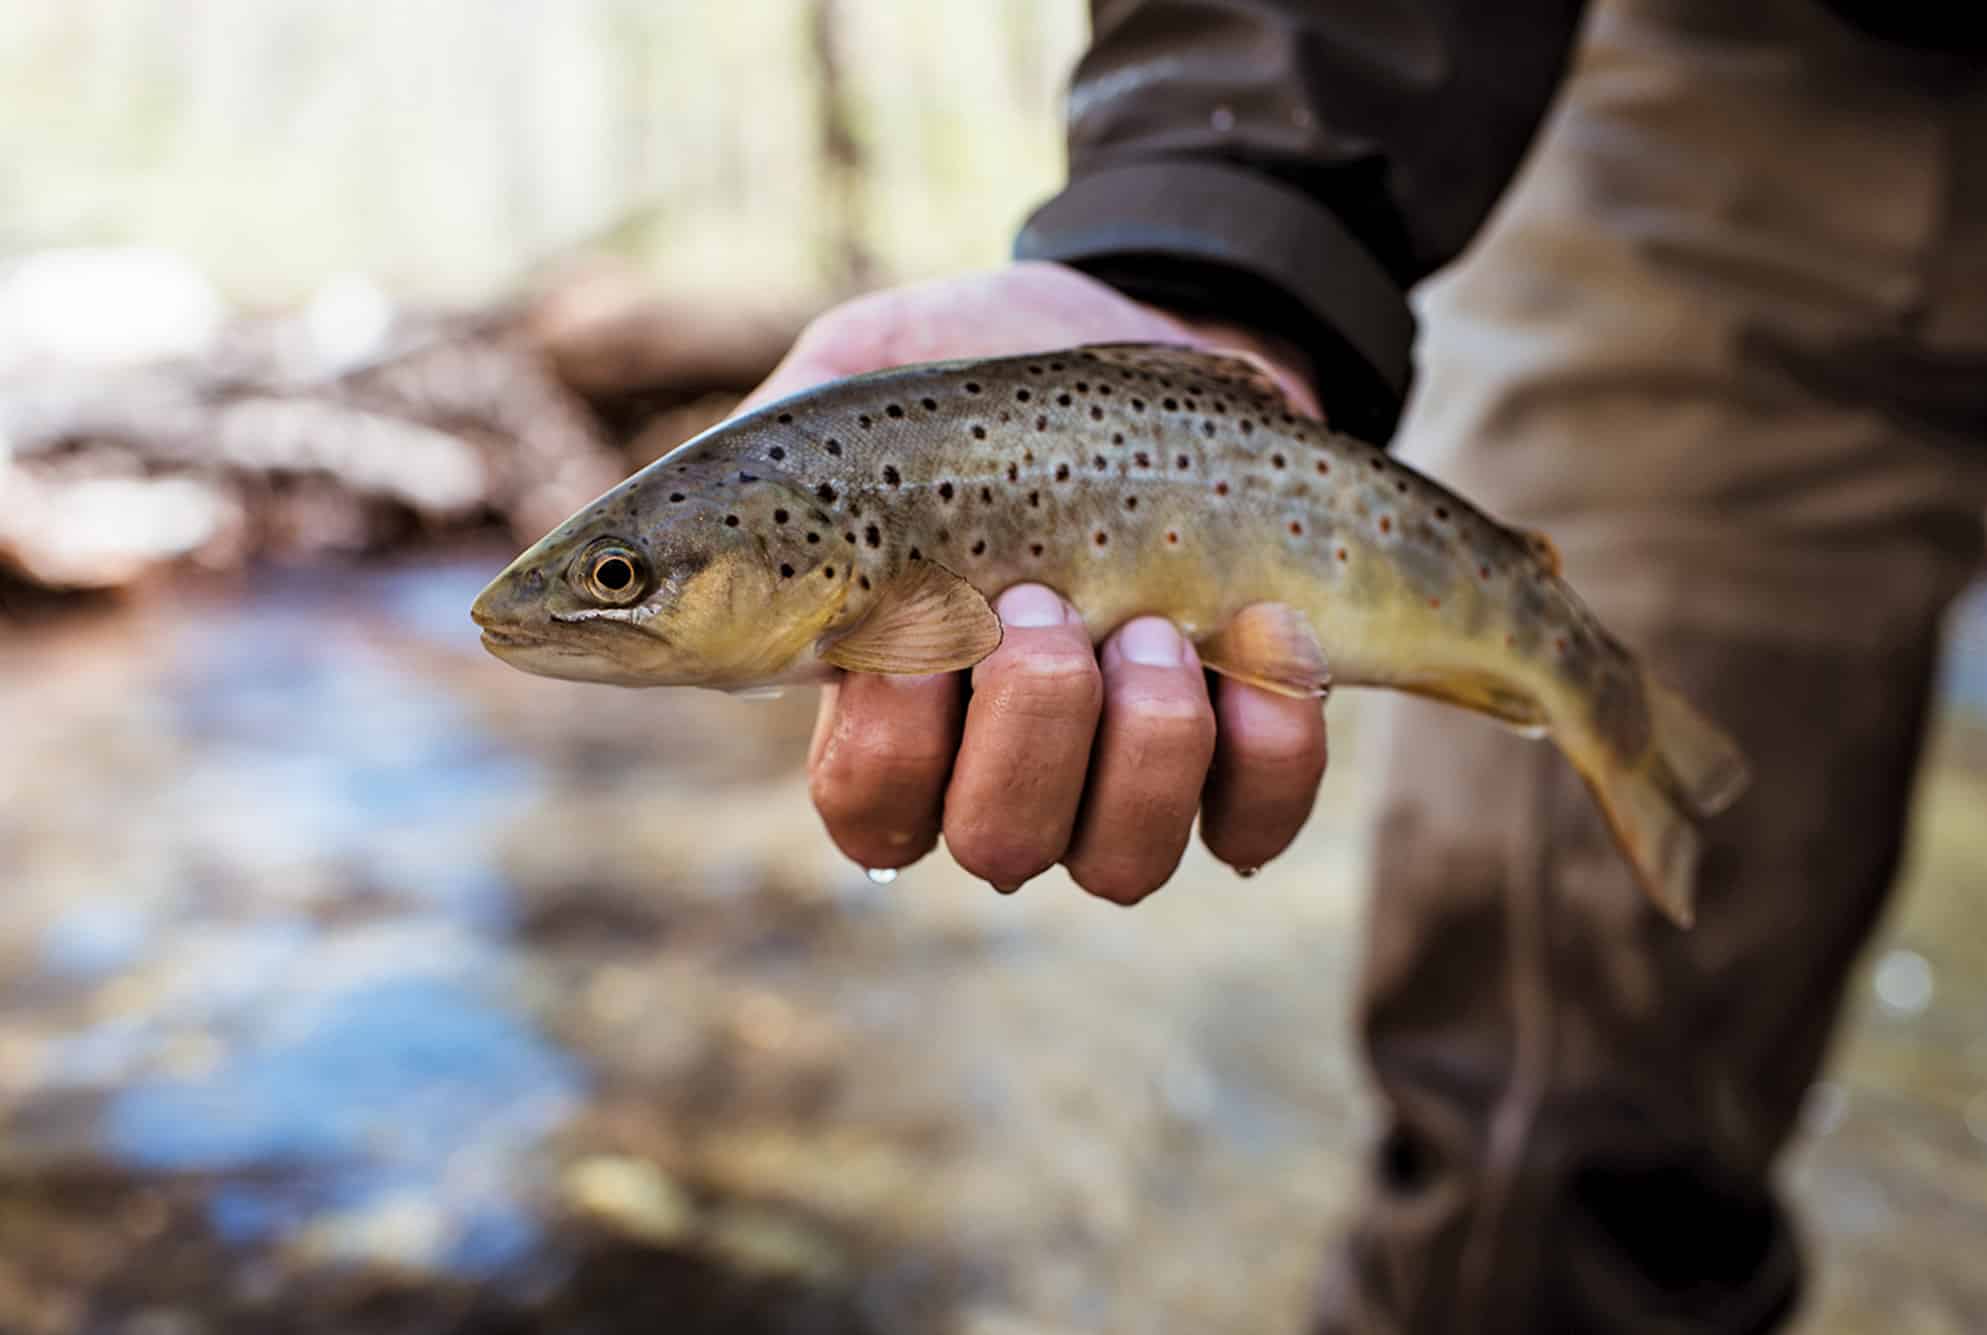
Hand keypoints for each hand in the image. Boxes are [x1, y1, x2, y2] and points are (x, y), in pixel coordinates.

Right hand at [745, 262, 1329, 902]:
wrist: (1162, 322)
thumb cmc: (991, 363)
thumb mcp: (859, 371)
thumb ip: (763, 456)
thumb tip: (670, 537)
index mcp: (902, 695)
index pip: (866, 814)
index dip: (881, 760)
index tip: (893, 641)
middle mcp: (1010, 759)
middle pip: (995, 845)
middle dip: (1026, 727)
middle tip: (1041, 602)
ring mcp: (1129, 766)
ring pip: (1121, 859)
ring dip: (1143, 734)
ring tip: (1154, 616)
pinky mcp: (1247, 750)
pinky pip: (1258, 819)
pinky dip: (1269, 741)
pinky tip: (1258, 628)